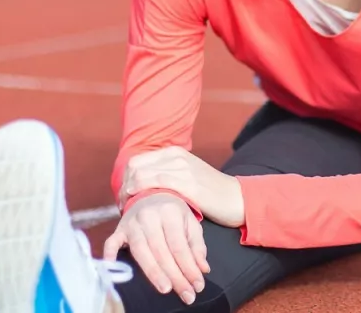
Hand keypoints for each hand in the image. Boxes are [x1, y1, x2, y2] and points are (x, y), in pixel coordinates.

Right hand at [103, 193, 208, 304]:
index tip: (197, 285)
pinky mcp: (119, 228)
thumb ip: (197, 246)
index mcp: (170, 213)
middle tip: (186, 294)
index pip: (179, 245)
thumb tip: (203, 269)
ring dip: (153, 272)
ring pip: (141, 250)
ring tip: (165, 289)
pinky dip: (111, 254)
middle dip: (175, 275)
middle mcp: (150, 216)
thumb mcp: (190, 223)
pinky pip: (112, 242)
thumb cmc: (173, 213)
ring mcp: (132, 222)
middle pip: (162, 251)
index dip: (189, 267)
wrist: (150, 194)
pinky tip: (113, 268)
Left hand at [121, 146, 245, 227]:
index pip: (137, 161)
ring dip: (130, 193)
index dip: (126, 179)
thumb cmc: (211, 193)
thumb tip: (144, 185)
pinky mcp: (188, 183)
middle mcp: (177, 156)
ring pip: (142, 175)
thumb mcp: (188, 176)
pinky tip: (141, 208)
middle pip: (136, 167)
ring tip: (129, 209)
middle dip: (124, 186)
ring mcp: (182, 168)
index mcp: (175, 152)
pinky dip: (143, 195)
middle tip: (123, 204)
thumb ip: (168, 174)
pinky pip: (156, 184)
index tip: (124, 196)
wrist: (237, 199)